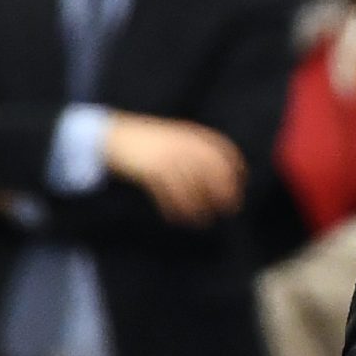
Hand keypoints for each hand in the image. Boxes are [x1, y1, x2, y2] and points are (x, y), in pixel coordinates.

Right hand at [103, 112, 245, 225]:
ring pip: (191, 187)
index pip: (221, 149)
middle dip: (224, 191)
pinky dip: (175, 209)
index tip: (242, 183)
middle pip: (211, 170)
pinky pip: (168, 194)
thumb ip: (195, 150)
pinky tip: (178, 219)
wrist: (114, 136)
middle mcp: (180, 144)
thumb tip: (221, 175)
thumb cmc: (148, 141)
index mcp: (189, 134)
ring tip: (202, 220)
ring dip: (198, 206)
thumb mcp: (175, 138)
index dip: (235, 167)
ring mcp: (166, 156)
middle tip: (230, 208)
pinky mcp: (150, 170)